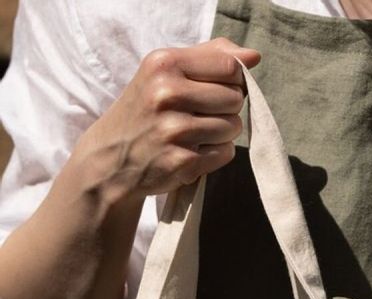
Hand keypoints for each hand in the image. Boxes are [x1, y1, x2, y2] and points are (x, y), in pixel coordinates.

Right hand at [70, 38, 260, 206]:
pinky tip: (193, 150)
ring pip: (234, 127)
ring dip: (222, 133)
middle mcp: (167, 94)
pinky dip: (216, 154)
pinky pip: (226, 152)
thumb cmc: (146, 109)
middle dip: (226, 108)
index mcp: (164, 64)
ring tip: (196, 133)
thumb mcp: (164, 72)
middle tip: (200, 113)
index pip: (229, 67)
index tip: (217, 87)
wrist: (111, 158)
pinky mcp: (183, 161)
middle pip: (235, 98)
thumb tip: (253, 56)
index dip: (233, 80)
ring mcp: (175, 130)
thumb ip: (209, 57)